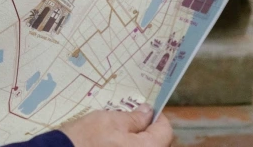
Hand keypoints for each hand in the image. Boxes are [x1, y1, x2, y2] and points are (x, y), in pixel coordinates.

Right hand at [57, 106, 173, 146]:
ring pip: (141, 146)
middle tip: (129, 117)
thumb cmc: (87, 138)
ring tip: (117, 129)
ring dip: (134, 137)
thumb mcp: (111, 120)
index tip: (145, 109)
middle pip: (156, 141)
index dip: (157, 116)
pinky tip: (110, 141)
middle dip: (145, 128)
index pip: (165, 130)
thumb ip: (135, 117)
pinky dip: (124, 145)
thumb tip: (148, 112)